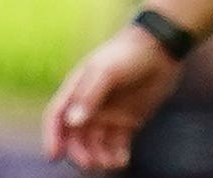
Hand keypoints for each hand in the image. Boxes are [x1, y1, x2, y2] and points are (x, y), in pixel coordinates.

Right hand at [44, 25, 185, 171]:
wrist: (161, 47)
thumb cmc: (128, 54)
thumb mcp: (105, 70)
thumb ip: (89, 95)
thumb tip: (73, 122)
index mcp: (76, 92)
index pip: (56, 118)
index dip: (52, 137)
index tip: (54, 155)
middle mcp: (89, 108)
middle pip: (75, 138)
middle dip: (79, 153)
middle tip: (90, 163)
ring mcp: (108, 116)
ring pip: (95, 145)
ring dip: (98, 158)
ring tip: (110, 164)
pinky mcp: (127, 122)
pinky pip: (117, 145)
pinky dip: (117, 156)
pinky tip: (122, 161)